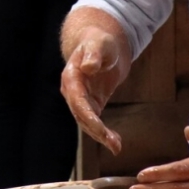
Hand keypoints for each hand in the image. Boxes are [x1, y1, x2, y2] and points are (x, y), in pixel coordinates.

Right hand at [59, 24, 128, 153]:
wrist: (99, 45)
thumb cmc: (98, 42)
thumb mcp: (99, 44)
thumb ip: (94, 55)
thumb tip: (88, 67)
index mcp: (71, 77)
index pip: (77, 100)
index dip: (88, 116)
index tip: (100, 129)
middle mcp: (73, 91)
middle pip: (81, 115)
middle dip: (96, 131)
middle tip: (113, 144)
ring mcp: (81, 99)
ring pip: (87, 122)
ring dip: (100, 136)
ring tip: (116, 147)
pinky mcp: (92, 104)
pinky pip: (95, 121)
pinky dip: (104, 133)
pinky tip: (115, 141)